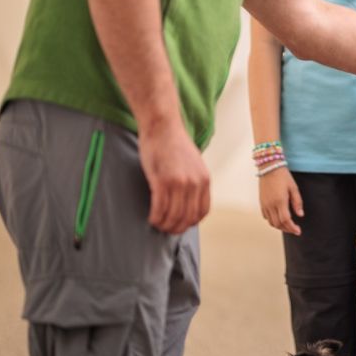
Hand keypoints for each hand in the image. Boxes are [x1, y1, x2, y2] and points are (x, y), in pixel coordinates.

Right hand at [138, 118, 210, 234]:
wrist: (163, 127)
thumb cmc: (174, 144)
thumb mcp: (193, 165)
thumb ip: (194, 182)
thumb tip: (188, 203)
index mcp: (204, 180)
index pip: (202, 212)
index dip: (190, 223)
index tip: (180, 225)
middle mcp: (195, 183)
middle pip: (187, 217)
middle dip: (176, 228)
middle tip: (166, 229)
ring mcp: (179, 183)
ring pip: (173, 216)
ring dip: (164, 225)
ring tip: (157, 223)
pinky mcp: (163, 181)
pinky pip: (160, 208)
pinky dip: (155, 217)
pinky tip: (151, 217)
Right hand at [258, 167, 303, 234]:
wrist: (269, 167)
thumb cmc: (283, 176)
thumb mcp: (294, 188)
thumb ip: (297, 202)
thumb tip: (300, 215)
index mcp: (280, 201)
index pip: (286, 220)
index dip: (292, 228)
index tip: (298, 231)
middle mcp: (271, 205)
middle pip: (278, 224)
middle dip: (287, 229)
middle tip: (295, 230)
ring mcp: (264, 204)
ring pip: (271, 222)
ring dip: (280, 227)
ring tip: (288, 226)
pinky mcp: (261, 203)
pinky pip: (266, 217)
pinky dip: (272, 221)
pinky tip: (278, 219)